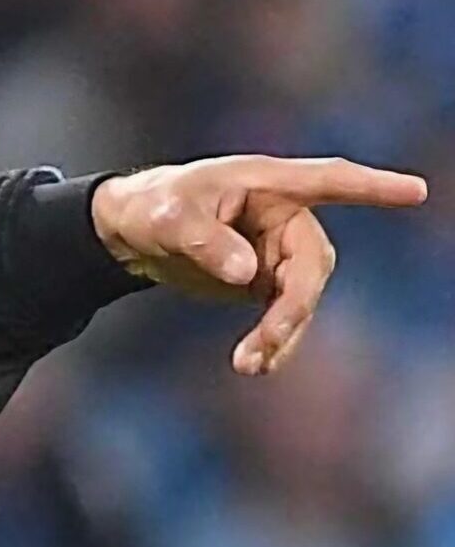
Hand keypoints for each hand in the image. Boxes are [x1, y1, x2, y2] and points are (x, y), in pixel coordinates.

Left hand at [90, 155, 427, 375]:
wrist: (132, 231)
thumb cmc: (153, 207)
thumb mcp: (168, 218)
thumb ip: (206, 241)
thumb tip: (249, 274)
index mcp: (268, 184)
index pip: (329, 182)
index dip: (372, 187)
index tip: (415, 192)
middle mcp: (284, 217)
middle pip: (312, 263)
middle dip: (294, 305)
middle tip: (266, 340)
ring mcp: (279, 252)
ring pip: (301, 296)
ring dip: (282, 332)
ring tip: (249, 365)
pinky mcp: (266, 282)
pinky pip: (283, 314)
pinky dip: (274, 341)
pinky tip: (255, 364)